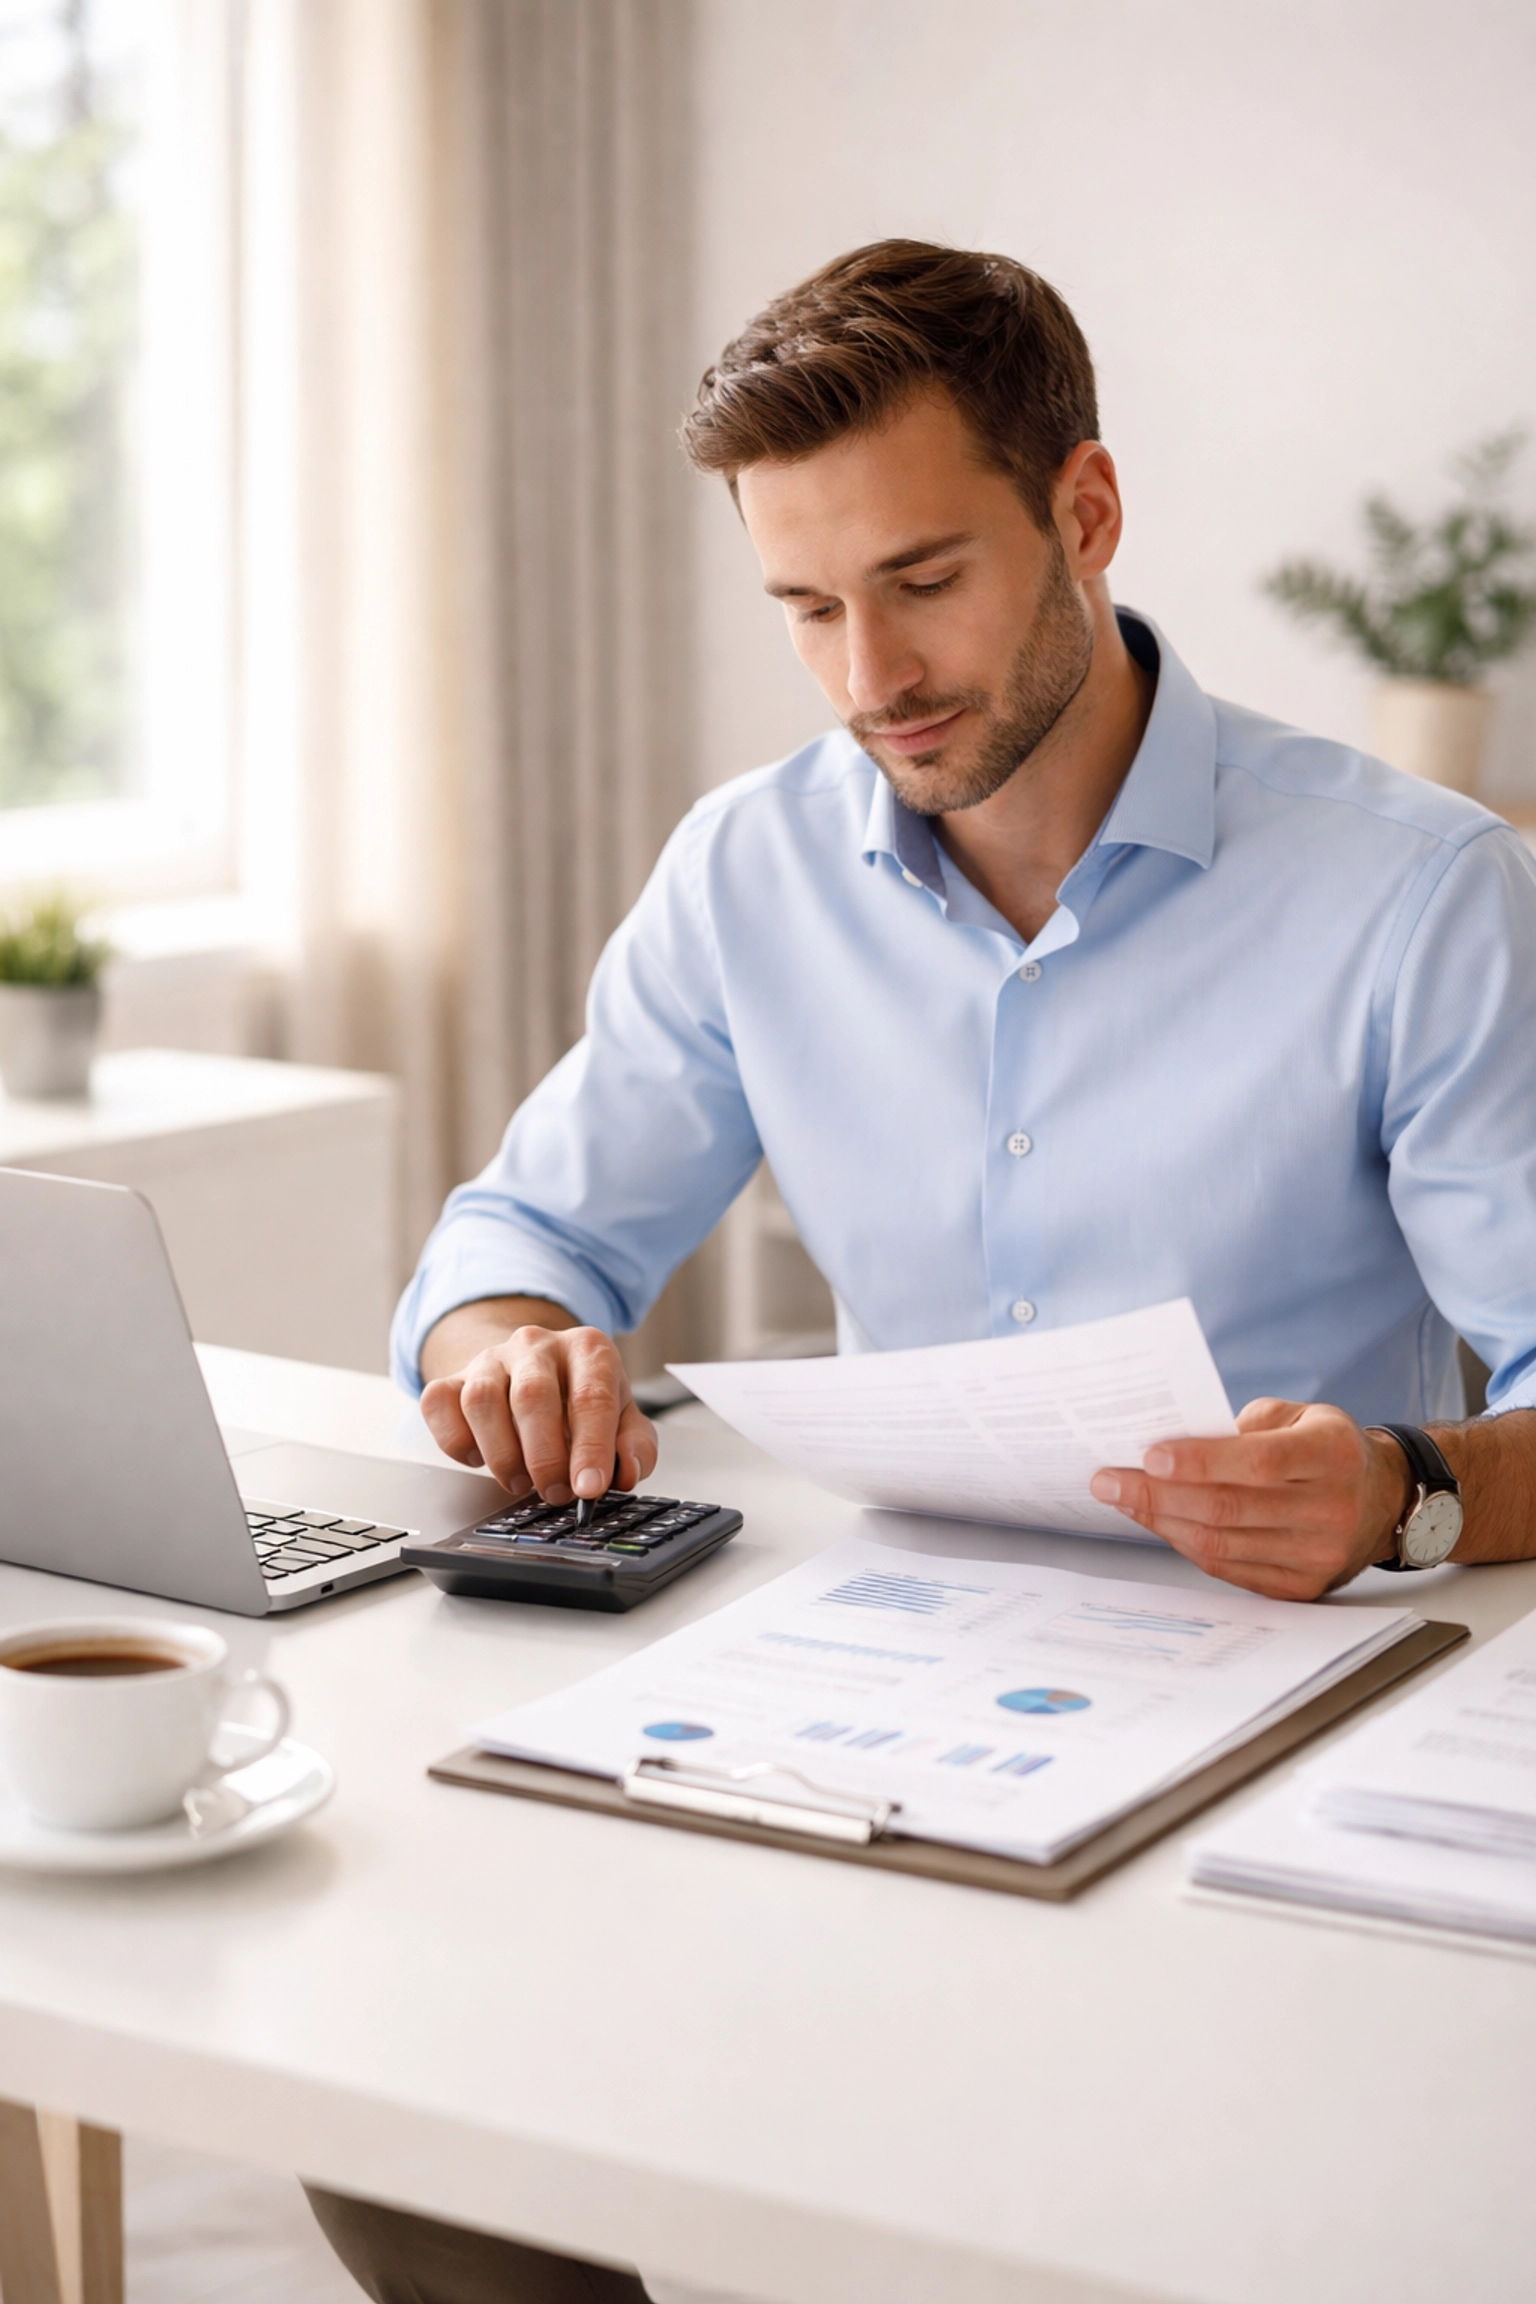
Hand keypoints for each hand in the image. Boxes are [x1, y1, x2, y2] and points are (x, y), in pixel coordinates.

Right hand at [421, 1323, 658, 1503]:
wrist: (531, 1369)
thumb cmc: (581, 1398)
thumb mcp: (623, 1417)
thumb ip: (635, 1447)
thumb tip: (627, 1473)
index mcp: (588, 1349)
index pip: (592, 1397)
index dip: (591, 1448)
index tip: (589, 1488)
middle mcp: (537, 1345)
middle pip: (533, 1396)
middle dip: (544, 1456)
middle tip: (555, 1493)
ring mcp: (489, 1358)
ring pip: (482, 1400)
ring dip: (501, 1454)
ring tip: (520, 1481)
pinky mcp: (451, 1377)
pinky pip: (440, 1405)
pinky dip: (456, 1441)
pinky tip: (481, 1457)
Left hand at [1088, 1398, 1412, 1599]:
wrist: (1381, 1501)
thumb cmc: (1327, 1450)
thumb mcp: (1300, 1415)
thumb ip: (1244, 1425)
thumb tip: (1173, 1443)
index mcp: (1332, 1455)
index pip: (1259, 1462)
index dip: (1200, 1461)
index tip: (1149, 1455)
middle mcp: (1331, 1509)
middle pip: (1228, 1508)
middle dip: (1157, 1494)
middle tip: (1108, 1480)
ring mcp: (1317, 1554)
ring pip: (1220, 1543)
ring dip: (1161, 1520)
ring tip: (1122, 1498)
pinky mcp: (1301, 1586)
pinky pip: (1227, 1567)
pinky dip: (1184, 1543)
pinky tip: (1158, 1521)